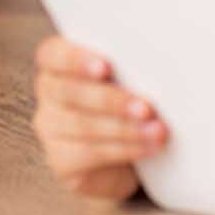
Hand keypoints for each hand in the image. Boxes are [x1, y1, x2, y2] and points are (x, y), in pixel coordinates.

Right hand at [32, 36, 166, 200]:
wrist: (128, 154)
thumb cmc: (132, 98)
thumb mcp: (131, 76)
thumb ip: (132, 65)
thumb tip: (164, 63)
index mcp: (60, 62)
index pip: (53, 54)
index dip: (76, 60)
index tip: (106, 67)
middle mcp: (50, 93)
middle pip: (71, 92)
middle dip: (113, 100)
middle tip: (146, 108)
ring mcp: (51, 128)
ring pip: (82, 125)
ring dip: (126, 128)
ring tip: (158, 131)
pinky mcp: (62, 160)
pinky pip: (90, 153)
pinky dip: (125, 149)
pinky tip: (150, 147)